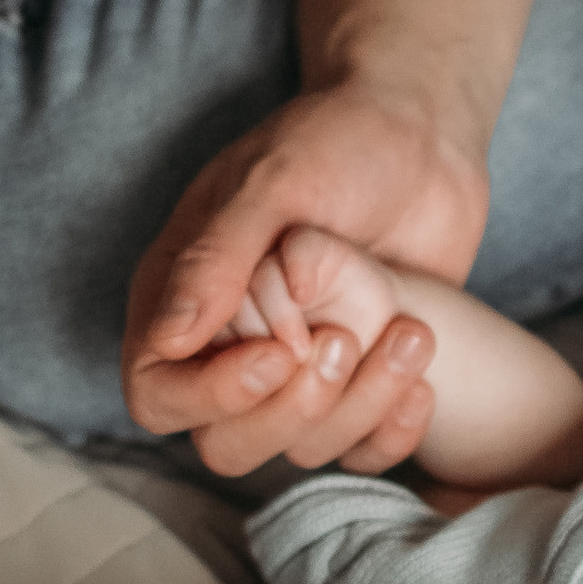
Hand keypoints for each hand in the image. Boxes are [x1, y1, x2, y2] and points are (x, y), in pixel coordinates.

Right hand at [122, 84, 488, 476]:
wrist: (421, 134)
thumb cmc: (335, 143)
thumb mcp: (271, 186)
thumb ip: (217, 261)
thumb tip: (171, 338)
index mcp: (182, 300)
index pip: (158, 393)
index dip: (212, 394)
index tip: (283, 349)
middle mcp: (229, 348)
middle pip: (225, 444)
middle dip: (289, 411)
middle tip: (343, 341)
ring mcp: (296, 372)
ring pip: (300, 449)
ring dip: (358, 408)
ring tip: (408, 334)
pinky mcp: (356, 384)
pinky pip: (361, 449)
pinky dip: (393, 430)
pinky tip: (424, 382)